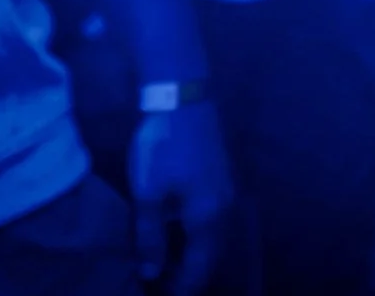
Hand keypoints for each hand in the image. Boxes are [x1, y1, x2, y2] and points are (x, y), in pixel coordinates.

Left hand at [127, 101, 235, 293]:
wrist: (183, 98)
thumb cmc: (162, 147)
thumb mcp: (148, 194)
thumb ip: (151, 236)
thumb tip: (151, 273)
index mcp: (207, 218)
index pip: (199, 268)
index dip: (183, 289)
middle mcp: (224, 211)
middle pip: (211, 257)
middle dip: (191, 277)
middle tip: (166, 290)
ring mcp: (226, 194)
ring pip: (214, 239)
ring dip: (196, 258)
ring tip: (170, 270)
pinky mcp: (221, 180)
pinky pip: (214, 223)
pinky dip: (199, 239)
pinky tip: (180, 238)